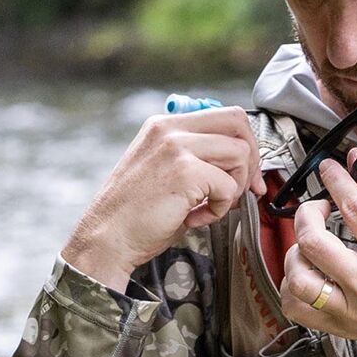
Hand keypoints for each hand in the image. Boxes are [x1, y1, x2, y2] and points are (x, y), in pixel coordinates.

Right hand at [63, 107, 264, 291]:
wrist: (105, 240)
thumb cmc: (134, 214)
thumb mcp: (164, 170)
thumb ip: (198, 157)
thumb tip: (243, 164)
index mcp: (165, 125)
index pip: (224, 116)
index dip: (245, 144)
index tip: (247, 174)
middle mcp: (170, 129)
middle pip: (238, 123)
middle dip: (251, 158)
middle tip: (245, 189)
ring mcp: (177, 147)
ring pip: (239, 153)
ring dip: (236, 186)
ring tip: (211, 205)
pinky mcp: (184, 172)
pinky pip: (228, 187)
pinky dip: (220, 209)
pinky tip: (196, 218)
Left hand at [279, 155, 356, 356]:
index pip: (353, 207)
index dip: (336, 180)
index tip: (329, 167)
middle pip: (314, 242)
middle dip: (308, 212)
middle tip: (318, 206)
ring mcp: (351, 310)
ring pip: (298, 279)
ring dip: (296, 251)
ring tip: (311, 243)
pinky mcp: (341, 327)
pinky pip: (297, 309)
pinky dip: (293, 286)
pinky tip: (308, 271)